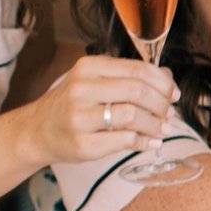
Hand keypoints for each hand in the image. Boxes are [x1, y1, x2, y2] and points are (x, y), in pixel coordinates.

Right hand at [22, 56, 175, 164]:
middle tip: (169, 113)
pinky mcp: (83, 143)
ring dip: (156, 124)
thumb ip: (127, 77)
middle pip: (138, 91)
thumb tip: (167, 77)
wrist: (37, 131)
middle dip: (162, 104)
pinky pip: (125, 140)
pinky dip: (145, 142)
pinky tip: (151, 142)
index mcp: (88, 68)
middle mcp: (81, 89)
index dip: (163, 83)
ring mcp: (80, 117)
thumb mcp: (94, 81)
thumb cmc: (73, 105)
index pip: (138, 70)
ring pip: (133, 115)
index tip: (174, 94)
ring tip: (163, 129)